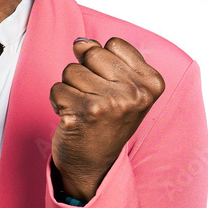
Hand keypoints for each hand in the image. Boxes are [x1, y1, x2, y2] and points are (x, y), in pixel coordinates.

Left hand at [49, 37, 164, 201]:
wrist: (94, 165)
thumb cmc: (107, 122)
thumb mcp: (120, 87)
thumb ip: (104, 57)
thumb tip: (80, 41)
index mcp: (151, 83)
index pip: (113, 43)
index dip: (102, 62)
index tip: (109, 86)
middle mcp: (134, 93)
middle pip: (91, 53)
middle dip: (84, 72)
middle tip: (94, 99)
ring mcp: (110, 104)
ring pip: (70, 70)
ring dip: (70, 88)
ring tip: (83, 109)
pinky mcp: (84, 114)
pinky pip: (57, 89)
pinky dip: (57, 102)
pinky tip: (72, 118)